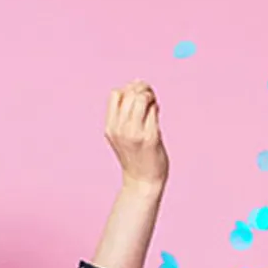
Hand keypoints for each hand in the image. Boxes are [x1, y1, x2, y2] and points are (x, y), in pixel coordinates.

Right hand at [105, 80, 168, 196]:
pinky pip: (154, 110)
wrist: (143, 182)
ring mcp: (135, 133)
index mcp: (110, 127)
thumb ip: (126, 114)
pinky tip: (157, 112)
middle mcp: (120, 129)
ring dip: (150, 96)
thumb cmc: (136, 157)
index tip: (137, 95)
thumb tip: (138, 85)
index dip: (128, 89)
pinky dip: (156, 107)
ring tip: (153, 104)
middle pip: (129, 93)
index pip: (116, 94)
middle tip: (150, 97)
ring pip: (141, 98)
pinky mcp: (151, 137)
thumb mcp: (122, 135)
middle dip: (142, 89)